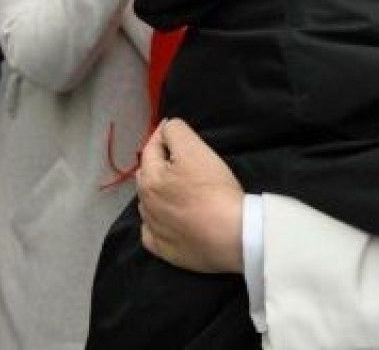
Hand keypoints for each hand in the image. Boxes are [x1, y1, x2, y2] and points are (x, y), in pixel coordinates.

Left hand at [138, 119, 244, 273]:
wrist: (233, 235)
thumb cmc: (214, 188)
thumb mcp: (195, 149)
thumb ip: (175, 132)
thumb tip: (166, 128)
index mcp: (149, 178)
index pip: (151, 148)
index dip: (163, 135)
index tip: (174, 130)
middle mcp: (145, 204)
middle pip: (147, 176)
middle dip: (158, 164)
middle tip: (177, 160)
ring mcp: (153, 230)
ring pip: (149, 204)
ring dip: (157, 193)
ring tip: (176, 190)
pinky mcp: (164, 250)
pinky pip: (152, 233)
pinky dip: (157, 223)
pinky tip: (169, 220)